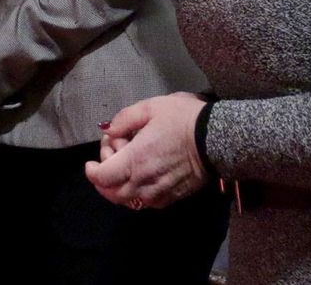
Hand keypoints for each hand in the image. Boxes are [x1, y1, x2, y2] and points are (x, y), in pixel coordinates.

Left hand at [84, 93, 208, 209]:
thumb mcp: (150, 108)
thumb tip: (108, 130)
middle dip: (105, 176)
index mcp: (136, 160)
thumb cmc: (184, 120)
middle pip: (112, 193)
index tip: (91, 162)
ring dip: (121, 184)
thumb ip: (124, 119)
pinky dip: (137, 191)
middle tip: (115, 154)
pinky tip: (144, 172)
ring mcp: (159, 193)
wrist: (219, 138)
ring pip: (128, 200)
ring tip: (130, 162)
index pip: (102, 178)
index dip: (92, 171)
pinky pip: (147, 201)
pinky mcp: (173, 197)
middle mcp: (144, 182)